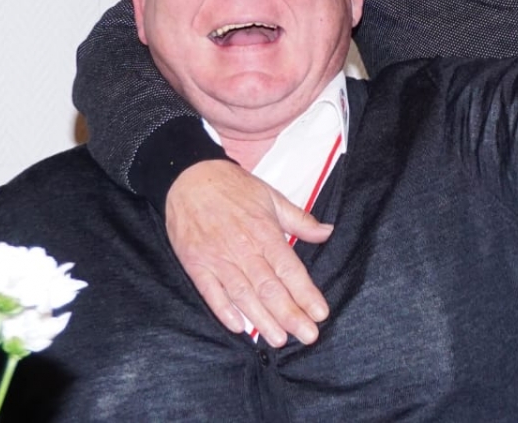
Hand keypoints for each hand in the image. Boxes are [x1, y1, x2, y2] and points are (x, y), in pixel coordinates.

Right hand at [164, 160, 334, 346]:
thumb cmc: (233, 187)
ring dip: (261, 319)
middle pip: (269, 288)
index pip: (289, 269)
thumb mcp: (271, 197)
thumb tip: (328, 232)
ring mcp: (217, 258)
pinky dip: (223, 310)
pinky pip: (210, 292)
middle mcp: (242, 248)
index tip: (320, 313)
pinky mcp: (195, 264)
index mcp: (264, 231)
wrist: (189, 177)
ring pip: (243, 294)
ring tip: (279, 340)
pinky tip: (238, 327)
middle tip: (307, 336)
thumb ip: (299, 219)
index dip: (306, 293)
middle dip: (290, 314)